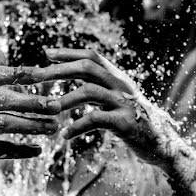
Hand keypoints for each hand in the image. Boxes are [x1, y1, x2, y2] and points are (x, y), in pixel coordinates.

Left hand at [45, 48, 161, 157]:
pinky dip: (77, 126)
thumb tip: (68, 71)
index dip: (68, 53)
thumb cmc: (130, 119)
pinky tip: (65, 135)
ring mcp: (123, 103)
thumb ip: (95, 84)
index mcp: (117, 77)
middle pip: (87, 67)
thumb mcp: (114, 98)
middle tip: (36, 78)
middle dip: (58, 71)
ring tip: (49, 109)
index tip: (46, 53)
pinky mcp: (125, 123)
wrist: (159, 143)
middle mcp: (121, 85)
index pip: (92, 56)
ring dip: (65, 99)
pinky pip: (96, 119)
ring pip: (89, 91)